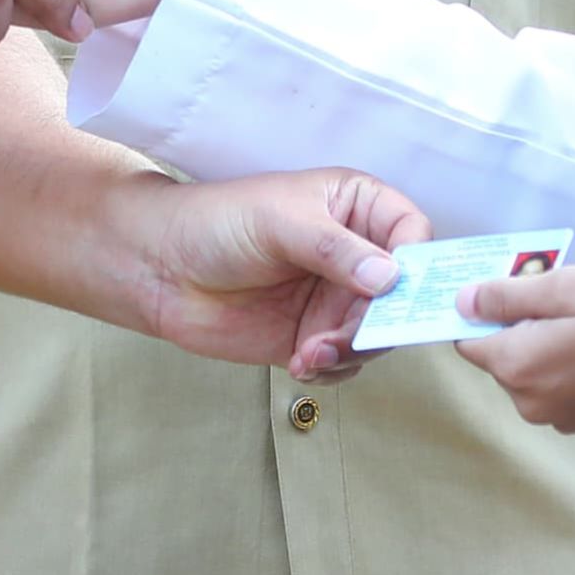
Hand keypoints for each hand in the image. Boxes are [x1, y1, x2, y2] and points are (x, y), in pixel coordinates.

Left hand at [113, 169, 421, 374]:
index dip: (416, 261)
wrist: (159, 267)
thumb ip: (336, 249)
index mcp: (356, 207)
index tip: (400, 289)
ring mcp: (336, 298)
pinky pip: (348, 361)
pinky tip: (302, 362)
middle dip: (382, 320)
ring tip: (313, 352)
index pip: (411, 231)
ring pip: (378, 333)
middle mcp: (355, 253)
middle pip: (403, 294)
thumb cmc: (216, 222)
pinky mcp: (315, 336)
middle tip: (351, 335)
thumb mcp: (280, 222)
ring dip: (354, 349)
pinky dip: (334, 368)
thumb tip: (391, 278)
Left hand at [457, 262, 574, 431]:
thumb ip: (507, 297)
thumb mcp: (566, 286)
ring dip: (552, 348)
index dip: (486, 313)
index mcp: (517, 367)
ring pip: (536, 375)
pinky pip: (566, 390)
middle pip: (505, 360)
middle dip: (524, 329)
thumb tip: (462, 302)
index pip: (471, 342)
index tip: (516, 290)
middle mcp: (532, 403)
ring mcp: (565, 419)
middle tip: (568, 299)